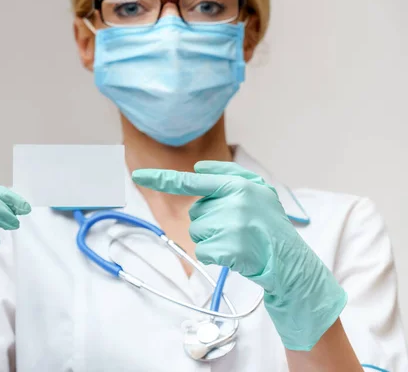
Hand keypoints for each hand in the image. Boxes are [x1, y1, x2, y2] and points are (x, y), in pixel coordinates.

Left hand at [132, 162, 346, 350]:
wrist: (291, 262)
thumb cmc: (270, 226)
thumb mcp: (258, 191)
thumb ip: (228, 175)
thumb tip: (197, 168)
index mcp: (240, 184)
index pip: (193, 181)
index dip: (162, 179)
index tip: (139, 175)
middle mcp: (236, 200)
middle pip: (196, 213)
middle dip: (211, 222)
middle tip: (237, 229)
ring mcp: (233, 224)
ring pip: (198, 232)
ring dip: (213, 240)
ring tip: (239, 241)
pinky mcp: (230, 247)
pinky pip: (203, 251)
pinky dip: (215, 256)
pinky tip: (236, 254)